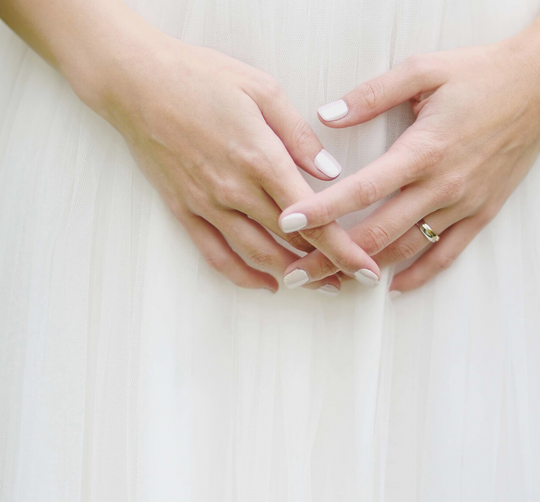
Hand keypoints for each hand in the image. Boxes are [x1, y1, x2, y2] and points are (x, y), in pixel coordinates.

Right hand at [1, 0, 379, 293]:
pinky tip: (264, 284)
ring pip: (257, 255)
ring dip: (289, 275)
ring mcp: (207, 205)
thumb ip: (300, 137)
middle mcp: (236, 191)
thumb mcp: (263, 90)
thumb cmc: (201, 78)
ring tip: (315, 286)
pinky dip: (242, 276)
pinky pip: (215, 255)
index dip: (343, 249)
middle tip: (349, 281)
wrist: (137, 82)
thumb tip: (330, 171)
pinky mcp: (184, 211)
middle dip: (325, 266)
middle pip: (291, 242)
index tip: (365, 270)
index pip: (314, 217)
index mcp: (262, 159)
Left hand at [278, 18, 539, 292]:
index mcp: (423, 150)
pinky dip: (419, 275)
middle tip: (297, 274)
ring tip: (331, 284)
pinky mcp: (480, 214)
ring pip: (406, 250)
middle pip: (377, 233)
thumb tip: (327, 116)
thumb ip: (372, 94)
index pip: (361, 189)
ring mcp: (462, 204)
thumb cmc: (479, 76)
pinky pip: (447, 255)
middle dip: (332, 257)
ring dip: (367, 271)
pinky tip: (393, 288)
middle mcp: (441, 185)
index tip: (288, 223)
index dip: (322, 210)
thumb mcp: (423, 70)